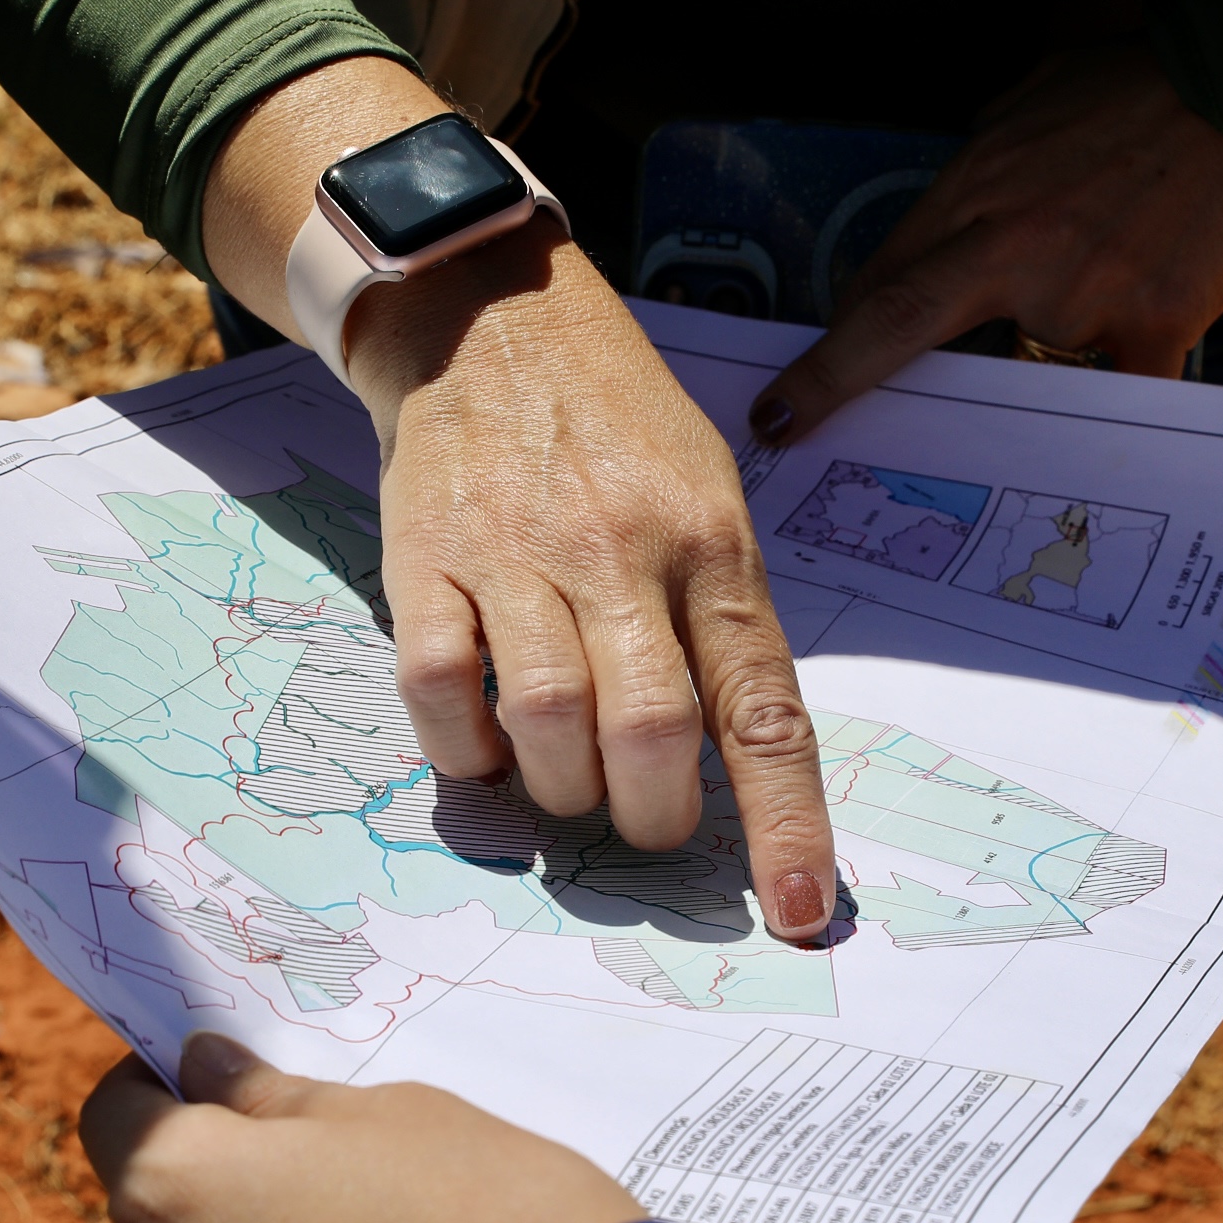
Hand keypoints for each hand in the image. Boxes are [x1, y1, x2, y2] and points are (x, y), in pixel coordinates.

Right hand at [204, 59, 839, 939]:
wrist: (484, 311)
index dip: (783, 822)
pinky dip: (462, 745)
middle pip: (650, 730)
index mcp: (711, 543)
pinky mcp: (423, 556)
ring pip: (547, 721)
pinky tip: (481, 744)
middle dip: (651, 815)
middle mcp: (621, 550)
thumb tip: (737, 761)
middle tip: (643, 822)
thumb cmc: (613, 424)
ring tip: (563, 781)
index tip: (799, 911)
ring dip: (559, 788)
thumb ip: (722, 618)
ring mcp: (516, 553)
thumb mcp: (707, 493)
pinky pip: (438, 686)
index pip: (762, 707)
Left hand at [745, 41, 1222, 444]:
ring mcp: (1081, 294)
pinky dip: (1109, 392)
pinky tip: (1127, 368)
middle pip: (903, 326)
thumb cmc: (1150, 85)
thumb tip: (955, 223)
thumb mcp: (1036, 99)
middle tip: (785, 422)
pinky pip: (1109, 393)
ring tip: (1108, 284)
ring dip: (1043, 349)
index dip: (834, 340)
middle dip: (833, 380)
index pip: (885, 279)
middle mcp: (1016, 247)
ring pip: (1026, 363)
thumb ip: (985, 168)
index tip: (791, 387)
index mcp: (980, 187)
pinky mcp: (1150, 326)